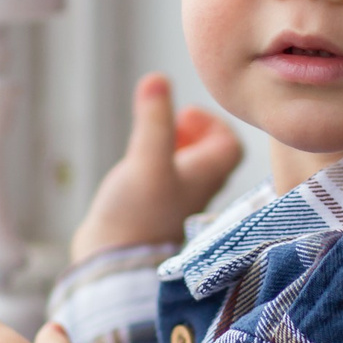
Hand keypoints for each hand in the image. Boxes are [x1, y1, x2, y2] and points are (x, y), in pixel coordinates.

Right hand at [70, 72, 243, 261]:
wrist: (112, 263)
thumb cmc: (138, 215)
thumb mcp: (148, 159)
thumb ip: (154, 120)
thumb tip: (158, 78)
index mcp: (207, 176)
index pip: (230, 146)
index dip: (214, 125)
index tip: (186, 115)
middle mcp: (196, 189)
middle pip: (208, 154)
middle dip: (190, 132)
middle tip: (171, 122)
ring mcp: (173, 200)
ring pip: (183, 165)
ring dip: (170, 146)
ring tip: (150, 137)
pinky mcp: (150, 209)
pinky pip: (161, 178)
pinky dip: (153, 163)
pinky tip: (134, 161)